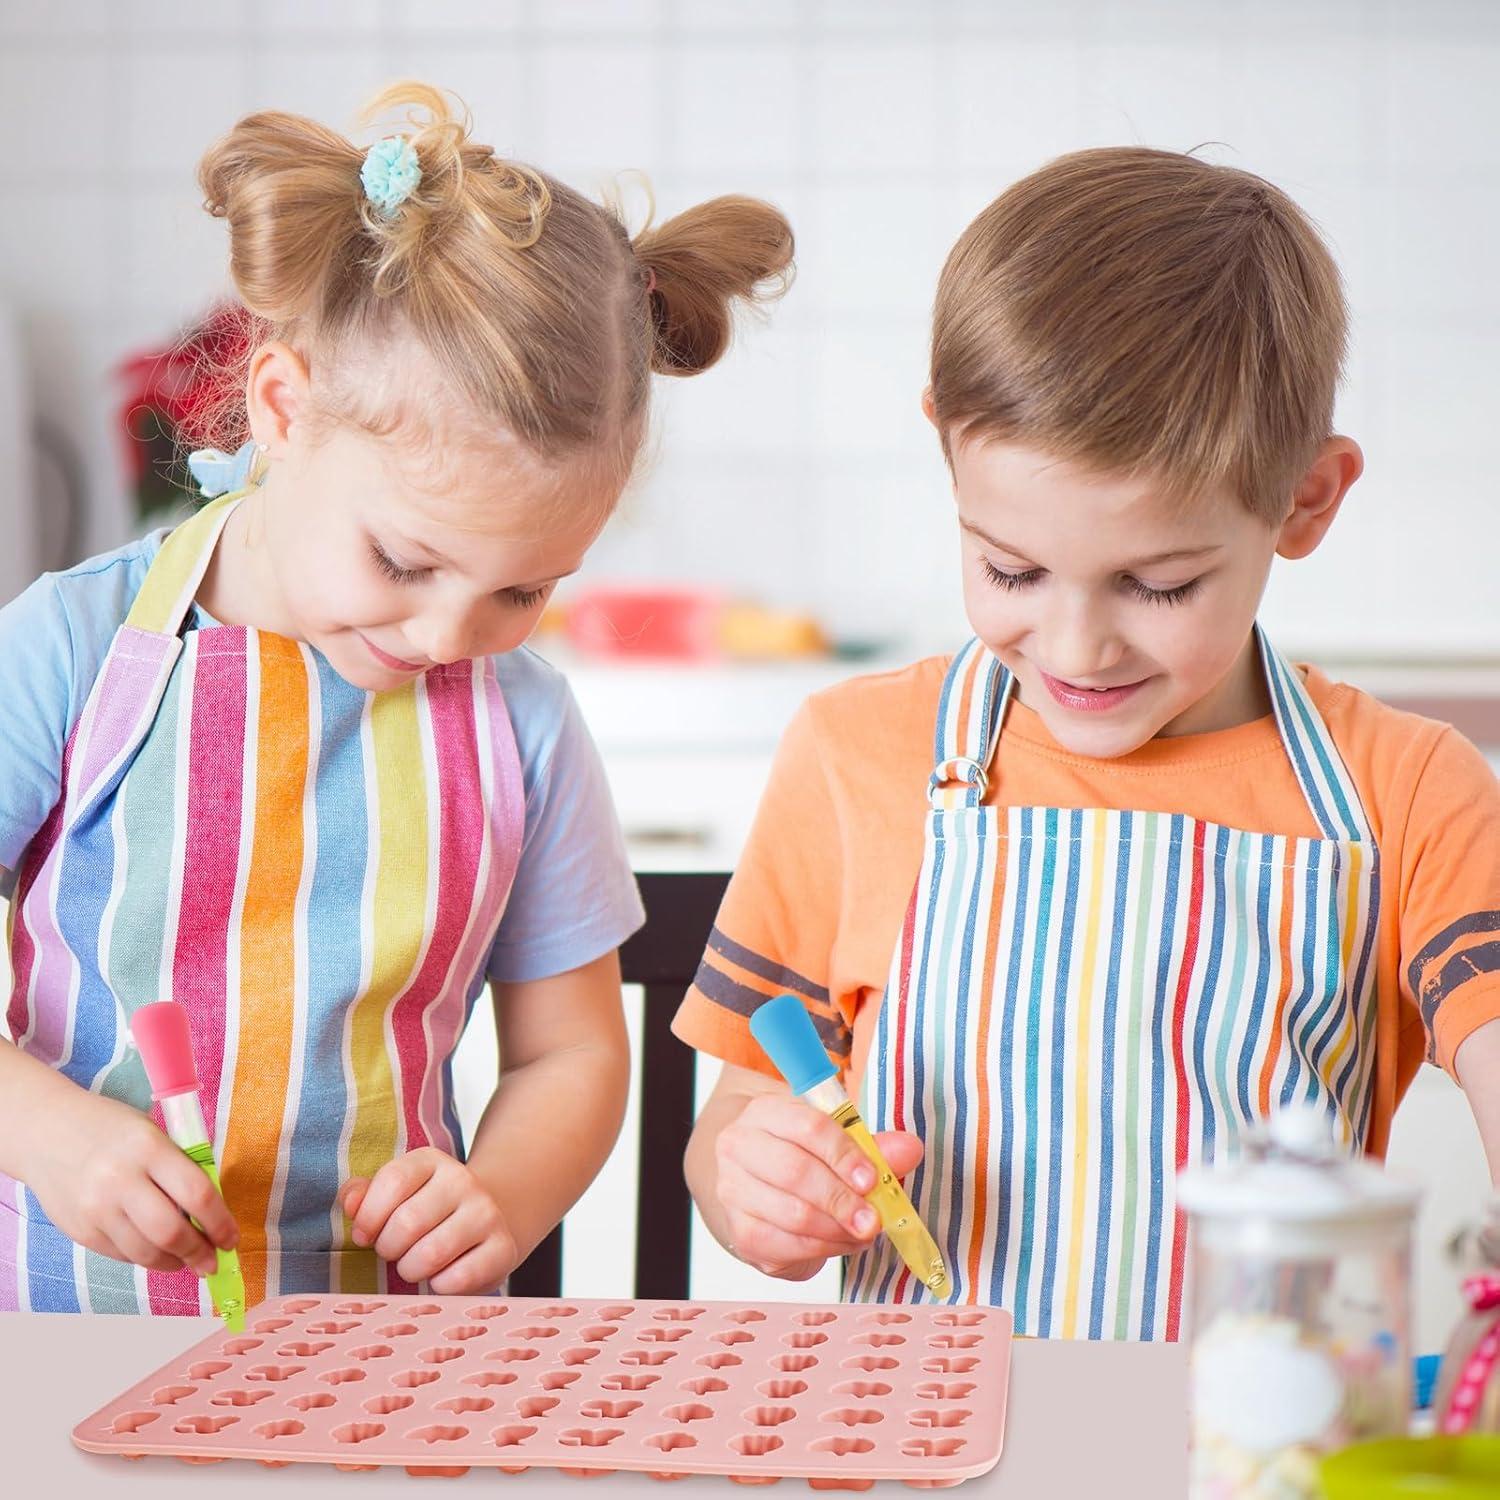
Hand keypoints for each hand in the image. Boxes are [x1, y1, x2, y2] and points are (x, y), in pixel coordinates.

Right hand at [25, 1088, 237, 1275]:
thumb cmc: (110, 1129)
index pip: (196, 1194)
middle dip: (199, 1252)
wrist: (44, 1131)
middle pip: (171, 1232)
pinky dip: (145, 1258)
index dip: (220, 1222)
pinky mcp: (79, 1231)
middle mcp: (120, 1181)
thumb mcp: (152, 1134)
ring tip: (187, 1261)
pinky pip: (121, 1255)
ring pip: (145, 1253)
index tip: (231, 1238)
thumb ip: (179, 1168)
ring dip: (174, 1263)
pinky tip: (156, 1252)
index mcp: (149, 1148)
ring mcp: (96, 1209)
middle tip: (212, 1261)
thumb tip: (211, 1213)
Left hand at [340, 1148, 516, 1293]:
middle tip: (394, 1252)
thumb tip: (350, 1203)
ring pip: (430, 1254)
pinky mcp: (503, 1248)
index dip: (369, 1216)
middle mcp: (463, 1181)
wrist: (485, 1221)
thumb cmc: (425, 1212)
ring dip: (411, 1270)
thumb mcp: (394, 1195)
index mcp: (431, 1161)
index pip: (392, 1182)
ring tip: (415, 1264)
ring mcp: (486, 1213)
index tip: (365, 1234)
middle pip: (407, 1223)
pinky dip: (439, 1286)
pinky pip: (457, 1279)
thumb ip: (363, 1195)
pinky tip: (442, 1276)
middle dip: (389, 1249)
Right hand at [714, 1093, 922, 1280]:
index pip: (807, 1126)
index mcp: (766, 1112)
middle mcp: (739, 1146)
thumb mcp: (836, 1141)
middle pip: (795, 1172)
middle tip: (873, 1220)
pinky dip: (823, 1249)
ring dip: (837, 1229)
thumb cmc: (802, 1156)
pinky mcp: (739, 1231)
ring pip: (792, 1214)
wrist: (759, 1183)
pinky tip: (842, 1242)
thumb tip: (910, 1149)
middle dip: (842, 1200)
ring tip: (864, 1232)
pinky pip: (786, 1245)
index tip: (871, 1180)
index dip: (843, 1154)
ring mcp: (733, 1190)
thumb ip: (873, 1146)